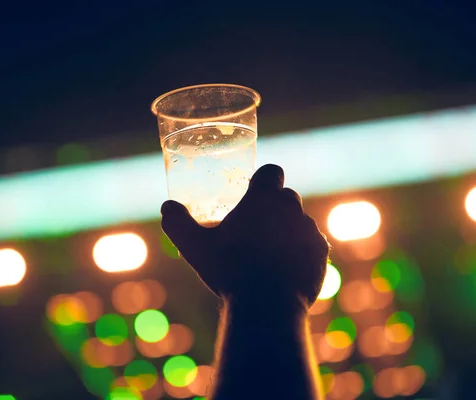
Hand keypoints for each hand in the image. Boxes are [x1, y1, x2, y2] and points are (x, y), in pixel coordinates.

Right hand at [161, 164, 329, 310]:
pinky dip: (300, 253)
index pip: (271, 172)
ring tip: (266, 254)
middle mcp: (292, 208)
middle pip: (285, 197)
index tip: (252, 193)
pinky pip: (311, 246)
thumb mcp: (194, 246)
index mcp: (264, 198)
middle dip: (273, 208)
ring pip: (299, 222)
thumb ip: (178, 222)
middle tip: (253, 228)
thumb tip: (167, 207)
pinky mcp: (321, 255)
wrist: (267, 306)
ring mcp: (310, 232)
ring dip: (287, 231)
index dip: (262, 180)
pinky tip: (283, 270)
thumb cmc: (229, 271)